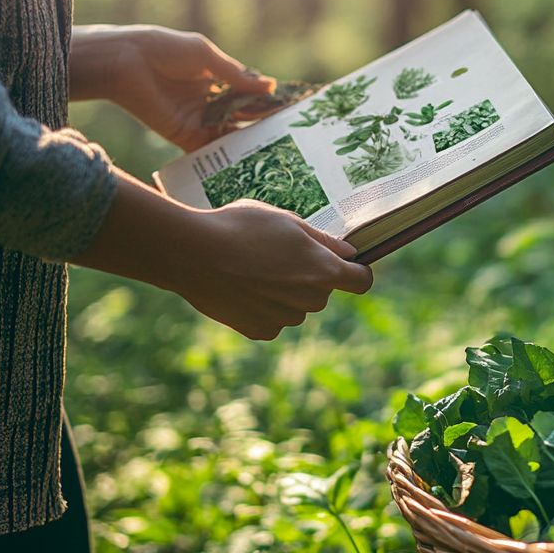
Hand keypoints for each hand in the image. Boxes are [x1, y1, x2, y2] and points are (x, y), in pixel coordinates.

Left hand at [71, 25, 276, 150]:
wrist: (125, 63)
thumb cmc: (163, 49)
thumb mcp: (205, 56)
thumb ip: (236, 74)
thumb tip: (270, 85)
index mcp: (215, 78)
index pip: (248, 92)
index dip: (268, 99)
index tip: (291, 107)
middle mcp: (210, 101)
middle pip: (244, 114)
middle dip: (265, 121)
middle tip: (293, 131)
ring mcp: (200, 120)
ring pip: (232, 132)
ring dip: (252, 139)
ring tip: (280, 148)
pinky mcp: (187, 136)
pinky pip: (212, 148)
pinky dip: (229, 154)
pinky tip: (252, 160)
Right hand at [74, 172, 372, 340]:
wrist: (192, 254)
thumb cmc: (240, 227)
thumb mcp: (286, 221)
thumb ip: (322, 240)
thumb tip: (348, 252)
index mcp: (324, 271)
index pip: (361, 281)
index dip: (356, 272)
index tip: (345, 265)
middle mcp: (311, 301)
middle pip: (323, 292)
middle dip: (309, 277)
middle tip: (277, 254)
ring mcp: (285, 320)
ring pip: (295, 307)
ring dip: (284, 293)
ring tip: (251, 268)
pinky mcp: (260, 331)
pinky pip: (272, 320)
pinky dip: (262, 308)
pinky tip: (240, 287)